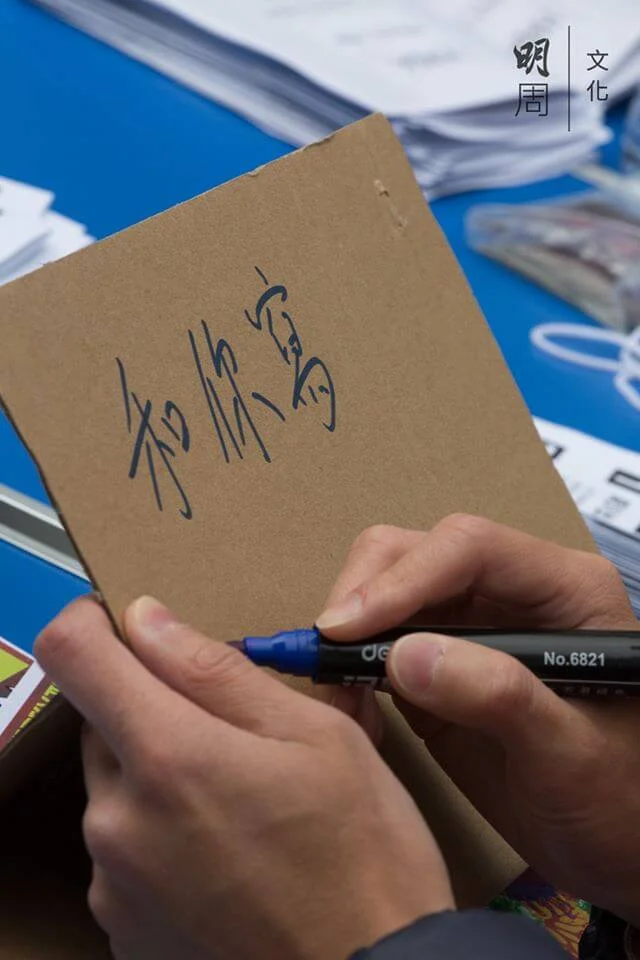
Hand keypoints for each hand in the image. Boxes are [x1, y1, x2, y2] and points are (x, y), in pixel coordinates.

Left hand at [35, 596, 452, 959]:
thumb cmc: (361, 855)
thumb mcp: (314, 737)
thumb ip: (217, 672)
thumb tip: (147, 620)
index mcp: (167, 757)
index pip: (73, 654)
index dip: (91, 621)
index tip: (124, 622)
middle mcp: (117, 821)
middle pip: (99, 721)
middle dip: (152, 707)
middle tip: (231, 732)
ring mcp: (112, 883)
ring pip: (115, 786)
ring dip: (159, 773)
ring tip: (240, 805)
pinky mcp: (121, 929)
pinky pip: (122, 849)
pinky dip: (160, 832)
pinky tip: (227, 856)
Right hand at [316, 514, 639, 923]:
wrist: (616, 852)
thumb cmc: (619, 800)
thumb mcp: (570, 753)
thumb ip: (498, 696)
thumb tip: (403, 655)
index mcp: (562, 588)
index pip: (470, 547)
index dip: (404, 578)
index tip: (347, 627)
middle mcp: (511, 592)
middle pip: (418, 552)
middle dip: (364, 595)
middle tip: (325, 656)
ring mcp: (471, 627)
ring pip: (388, 589)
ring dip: (348, 631)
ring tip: (331, 688)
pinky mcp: (438, 665)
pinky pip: (379, 641)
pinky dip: (350, 666)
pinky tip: (347, 705)